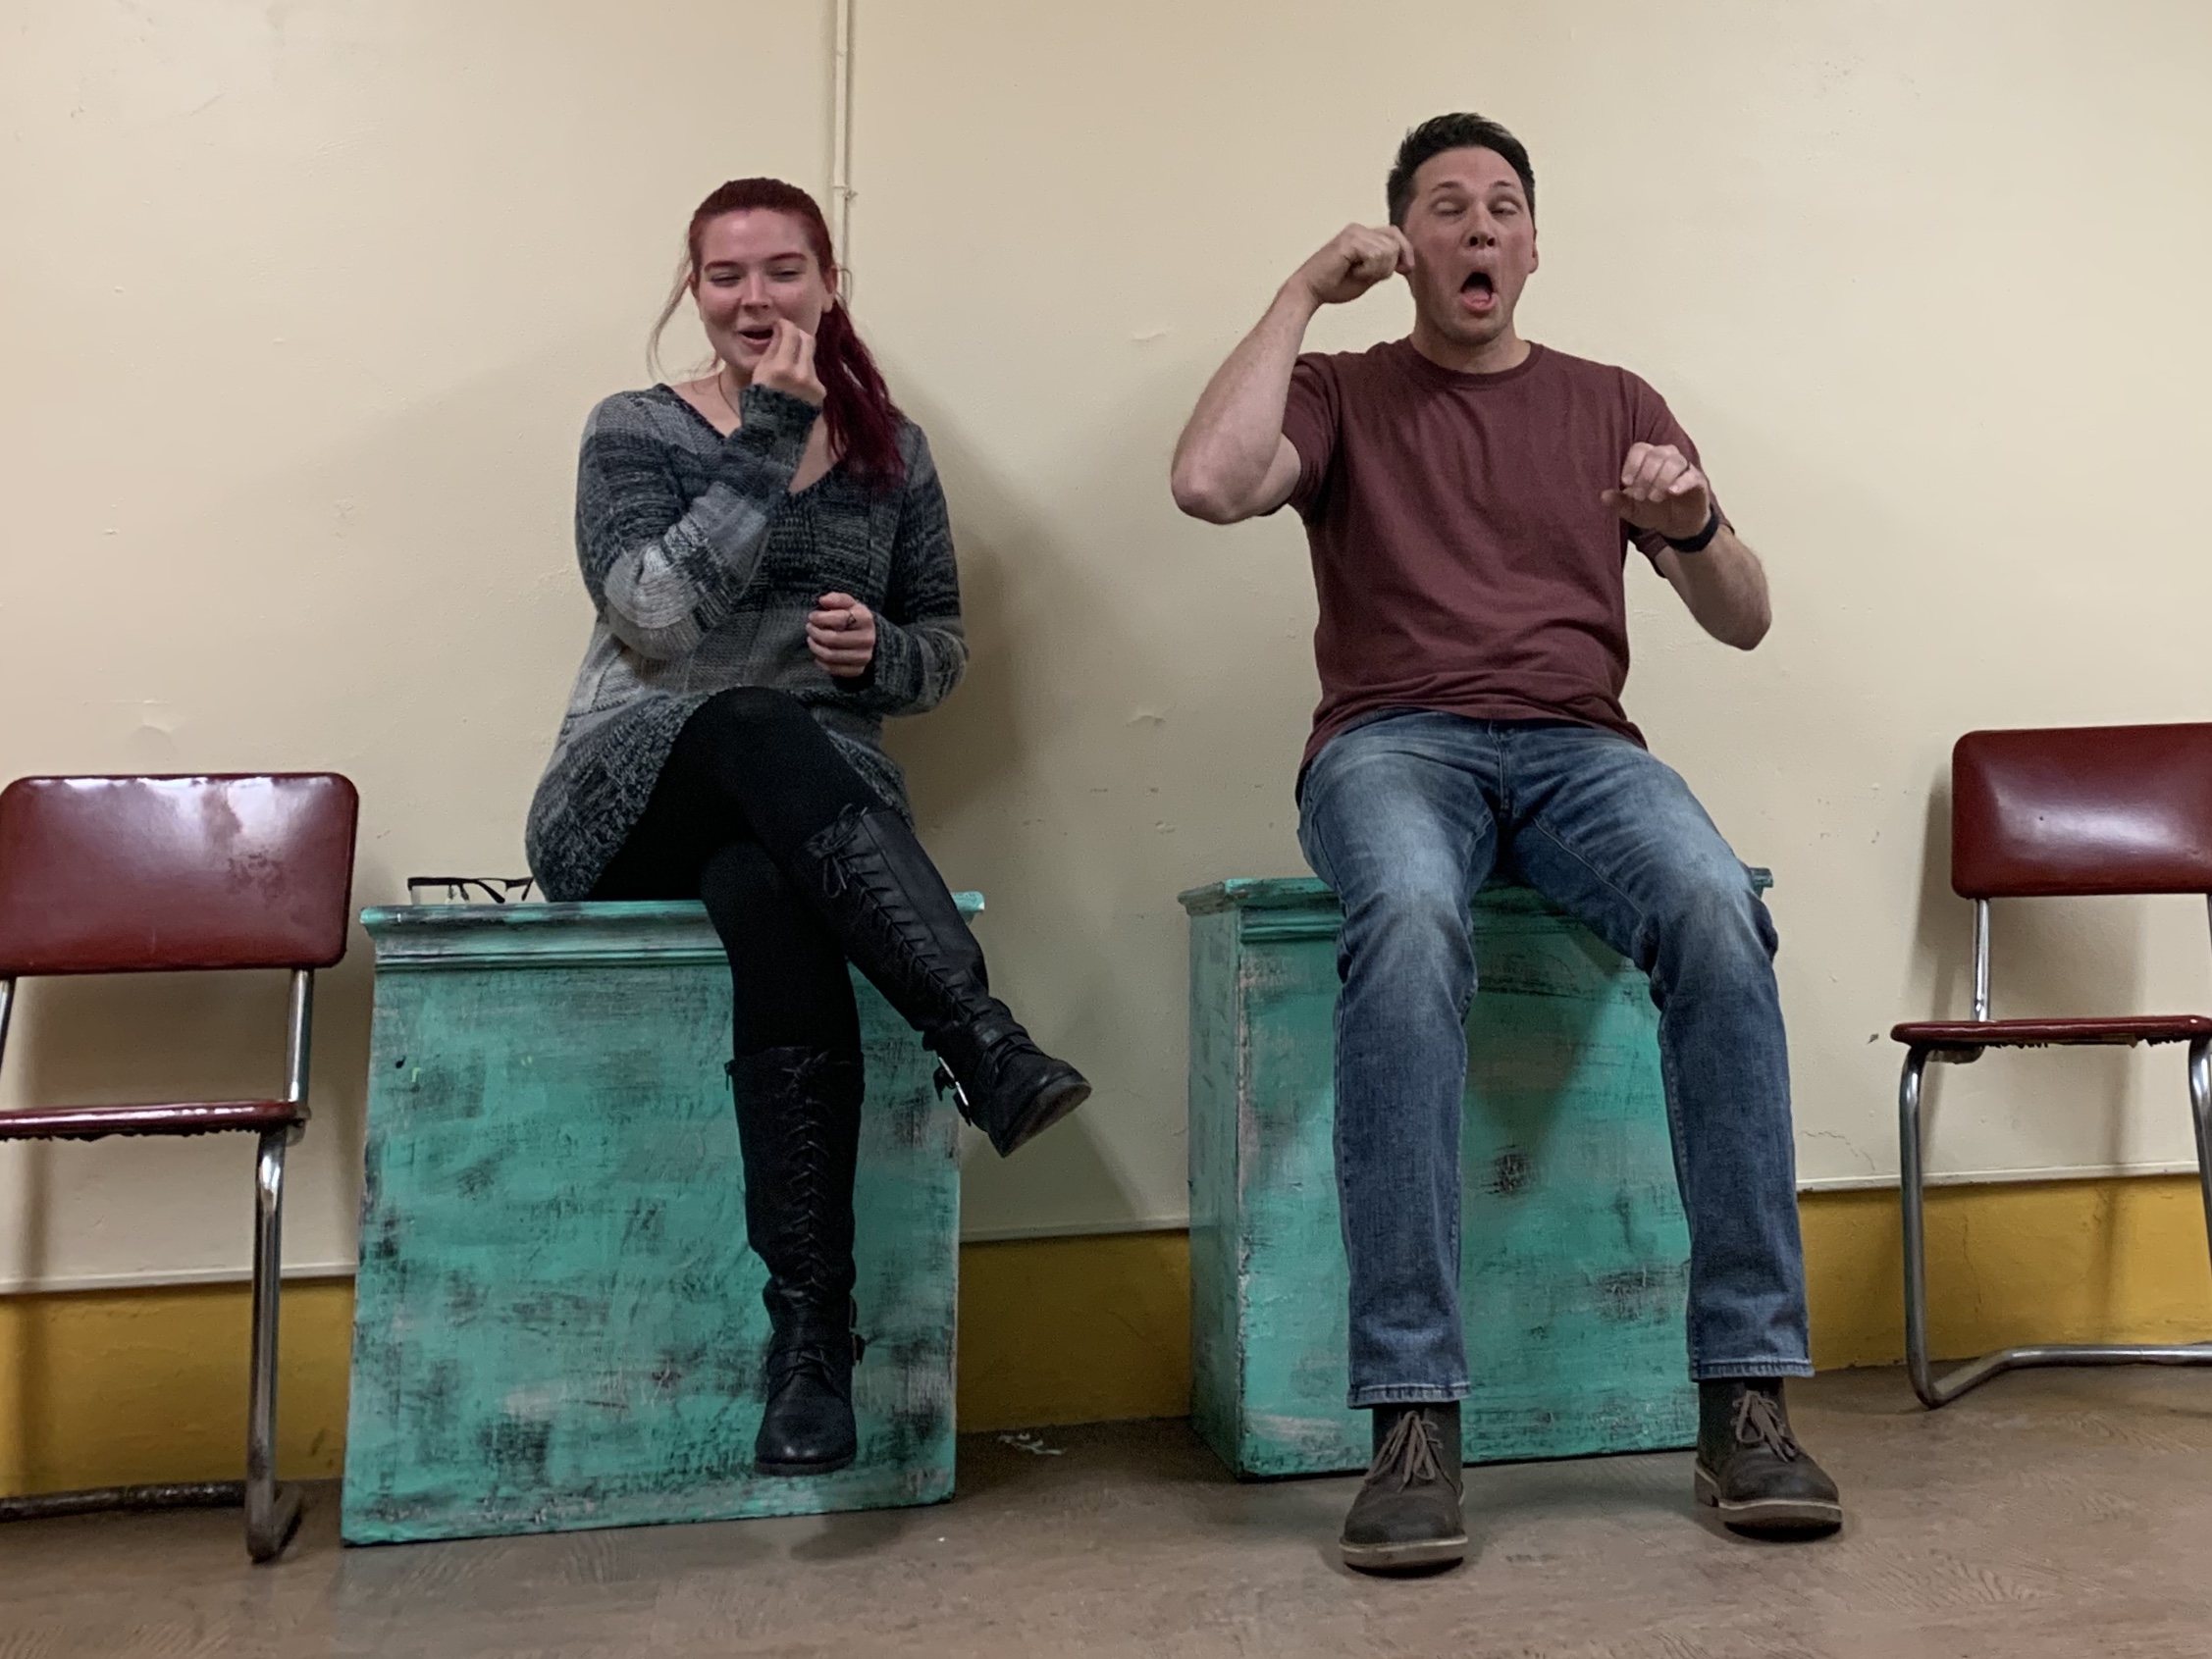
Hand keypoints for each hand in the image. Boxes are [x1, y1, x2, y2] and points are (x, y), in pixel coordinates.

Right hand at [754, 318, 826, 406]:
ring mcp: (814, 383)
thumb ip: (773, 349)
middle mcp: (802, 373)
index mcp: (782, 367)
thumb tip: (781, 330)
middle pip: (808, 340)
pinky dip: (805, 372)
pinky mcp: (821, 392)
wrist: (774, 431)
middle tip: (789, 336)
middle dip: (798, 334)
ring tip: (789, 363)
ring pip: (810, 357)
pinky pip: (814, 374)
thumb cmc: (760, 400)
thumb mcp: (760, 372)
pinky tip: (796, 382)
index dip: (786, 325)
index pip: (791, 333)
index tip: (781, 325)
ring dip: (800, 355)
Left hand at [807, 591, 875, 677]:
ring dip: (815, 647)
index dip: (820, 618)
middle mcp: (867, 639)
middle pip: (832, 639)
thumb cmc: (854, 618)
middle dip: (815, 633)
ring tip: (811, 640)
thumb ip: (837, 599)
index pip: (838, 619)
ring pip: (830, 655)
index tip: (812, 616)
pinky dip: (821, 661)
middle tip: (809, 628)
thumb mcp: (849, 604)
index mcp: (865, 619)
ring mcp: (864, 657)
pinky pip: (833, 669)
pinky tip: (818, 653)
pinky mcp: (857, 670)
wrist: (869, 638)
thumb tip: (823, 600)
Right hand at [1292, 223, 1414, 306]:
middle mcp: (1359, 229)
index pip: (1395, 234)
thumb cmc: (1334, 285)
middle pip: (1394, 243)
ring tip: (1356, 274)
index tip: (1406, 270)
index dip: (1405, 251)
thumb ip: (1384, 265)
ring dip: (1376, 269)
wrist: (1309, 291)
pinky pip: (1375, 255)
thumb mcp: (1368, 275)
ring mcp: (1354, 232)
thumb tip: (1406, 262)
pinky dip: (1368, 270)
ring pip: (1388, 251)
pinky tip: (1352, 272)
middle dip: (1388, 266)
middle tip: (1367, 276)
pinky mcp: (1349, 240)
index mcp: (1362, 234)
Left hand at [1601, 443, 1713, 541]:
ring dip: (1661, 478)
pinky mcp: (1698, 481)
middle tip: (1640, 496)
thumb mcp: (1632, 510)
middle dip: (1645, 475)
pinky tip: (1671, 492)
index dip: (1632, 464)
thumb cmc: (1653, 510)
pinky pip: (1691, 475)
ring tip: (1654, 497)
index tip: (1626, 482)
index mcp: (1649, 460)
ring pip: (1674, 461)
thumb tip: (1603, 496)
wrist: (1677, 526)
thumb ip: (1618, 502)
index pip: (1640, 449)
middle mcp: (1667, 458)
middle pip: (1656, 453)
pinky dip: (1681, 482)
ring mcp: (1684, 469)